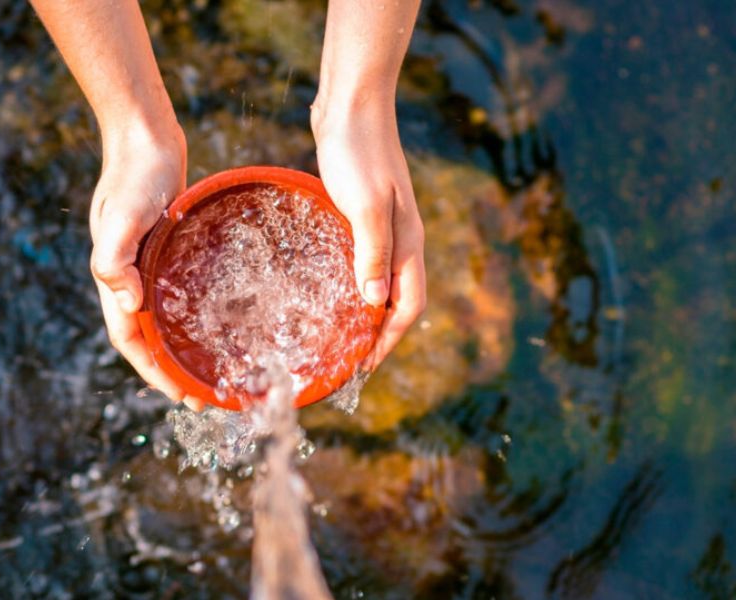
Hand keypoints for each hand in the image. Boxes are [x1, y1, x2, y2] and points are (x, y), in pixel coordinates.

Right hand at [89, 121, 200, 407]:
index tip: (182, 396)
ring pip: (163, 318)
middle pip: (148, 337)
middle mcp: (130, 277)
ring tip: (212, 369)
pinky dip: (192, 314)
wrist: (144, 138)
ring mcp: (147, 264)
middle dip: (172, 371)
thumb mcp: (122, 216)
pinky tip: (217, 320)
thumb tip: (128, 304)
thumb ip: (114, 259)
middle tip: (206, 397)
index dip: (154, 372)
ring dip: (182, 347)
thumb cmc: (134, 175)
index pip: (131, 340)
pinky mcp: (166, 249)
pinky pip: (177, 292)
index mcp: (116, 278)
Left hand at [312, 100, 426, 369]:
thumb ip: (371, 253)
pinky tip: (328, 287)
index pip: (408, 307)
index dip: (388, 340)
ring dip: (365, 311)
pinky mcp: (362, 213)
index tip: (363, 368)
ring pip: (380, 281)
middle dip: (378, 335)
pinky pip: (363, 260)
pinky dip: (352, 282)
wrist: (352, 104)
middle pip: (397, 300)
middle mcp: (401, 239)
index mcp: (407, 242)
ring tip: (338, 335)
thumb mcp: (364, 205)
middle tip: (348, 361)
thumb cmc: (357, 152)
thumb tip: (373, 304)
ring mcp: (383, 226)